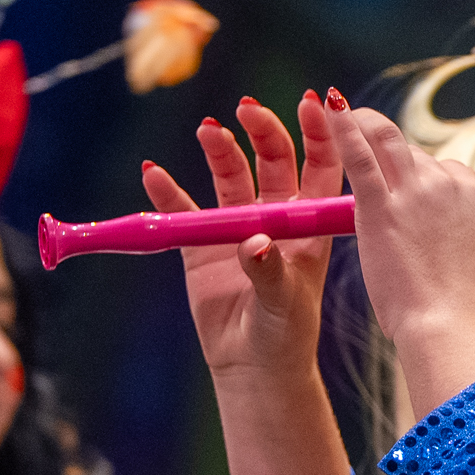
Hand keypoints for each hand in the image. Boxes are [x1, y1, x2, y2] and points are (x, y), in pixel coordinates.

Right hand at [142, 94, 341, 388]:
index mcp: (308, 226)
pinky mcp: (202, 246)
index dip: (318, 134)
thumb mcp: (285, 306)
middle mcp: (274, 218)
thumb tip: (254, 241)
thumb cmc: (285, 337)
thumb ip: (270, 272)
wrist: (252, 370)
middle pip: (272, 160)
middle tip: (247, 111)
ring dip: (221, 151)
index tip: (309, 104)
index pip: (319, 168)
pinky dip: (168, 191)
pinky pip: (183, 211)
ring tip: (209, 131)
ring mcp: (237, 228)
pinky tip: (154, 174)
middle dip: (263, 132)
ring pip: (230, 176)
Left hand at [321, 93, 474, 413]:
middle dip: (387, 152)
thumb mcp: (465, 257)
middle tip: (359, 132)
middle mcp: (448, 181)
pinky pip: (359, 154)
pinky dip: (343, 125)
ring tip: (338, 110)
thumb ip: (450, 231)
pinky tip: (328, 104)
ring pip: (386, 140)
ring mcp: (416, 189)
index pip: (441, 167)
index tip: (399, 188)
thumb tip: (435, 233)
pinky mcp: (381, 204)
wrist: (447, 326)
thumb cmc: (453, 308)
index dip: (416, 176)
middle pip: (412, 152)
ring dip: (361, 122)